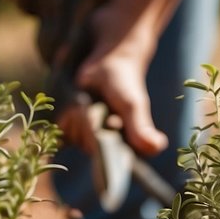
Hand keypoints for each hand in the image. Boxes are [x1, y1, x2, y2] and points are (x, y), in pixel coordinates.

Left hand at [57, 18, 166, 157]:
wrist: (109, 61)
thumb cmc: (125, 82)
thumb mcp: (133, 104)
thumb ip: (141, 127)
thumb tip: (157, 146)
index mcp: (127, 148)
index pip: (105, 157)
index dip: (100, 136)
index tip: (107, 118)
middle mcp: (108, 148)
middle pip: (86, 144)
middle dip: (87, 121)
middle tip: (98, 101)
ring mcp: (90, 139)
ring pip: (73, 136)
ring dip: (75, 115)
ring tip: (89, 99)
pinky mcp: (74, 129)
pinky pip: (62, 131)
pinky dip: (65, 117)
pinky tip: (75, 104)